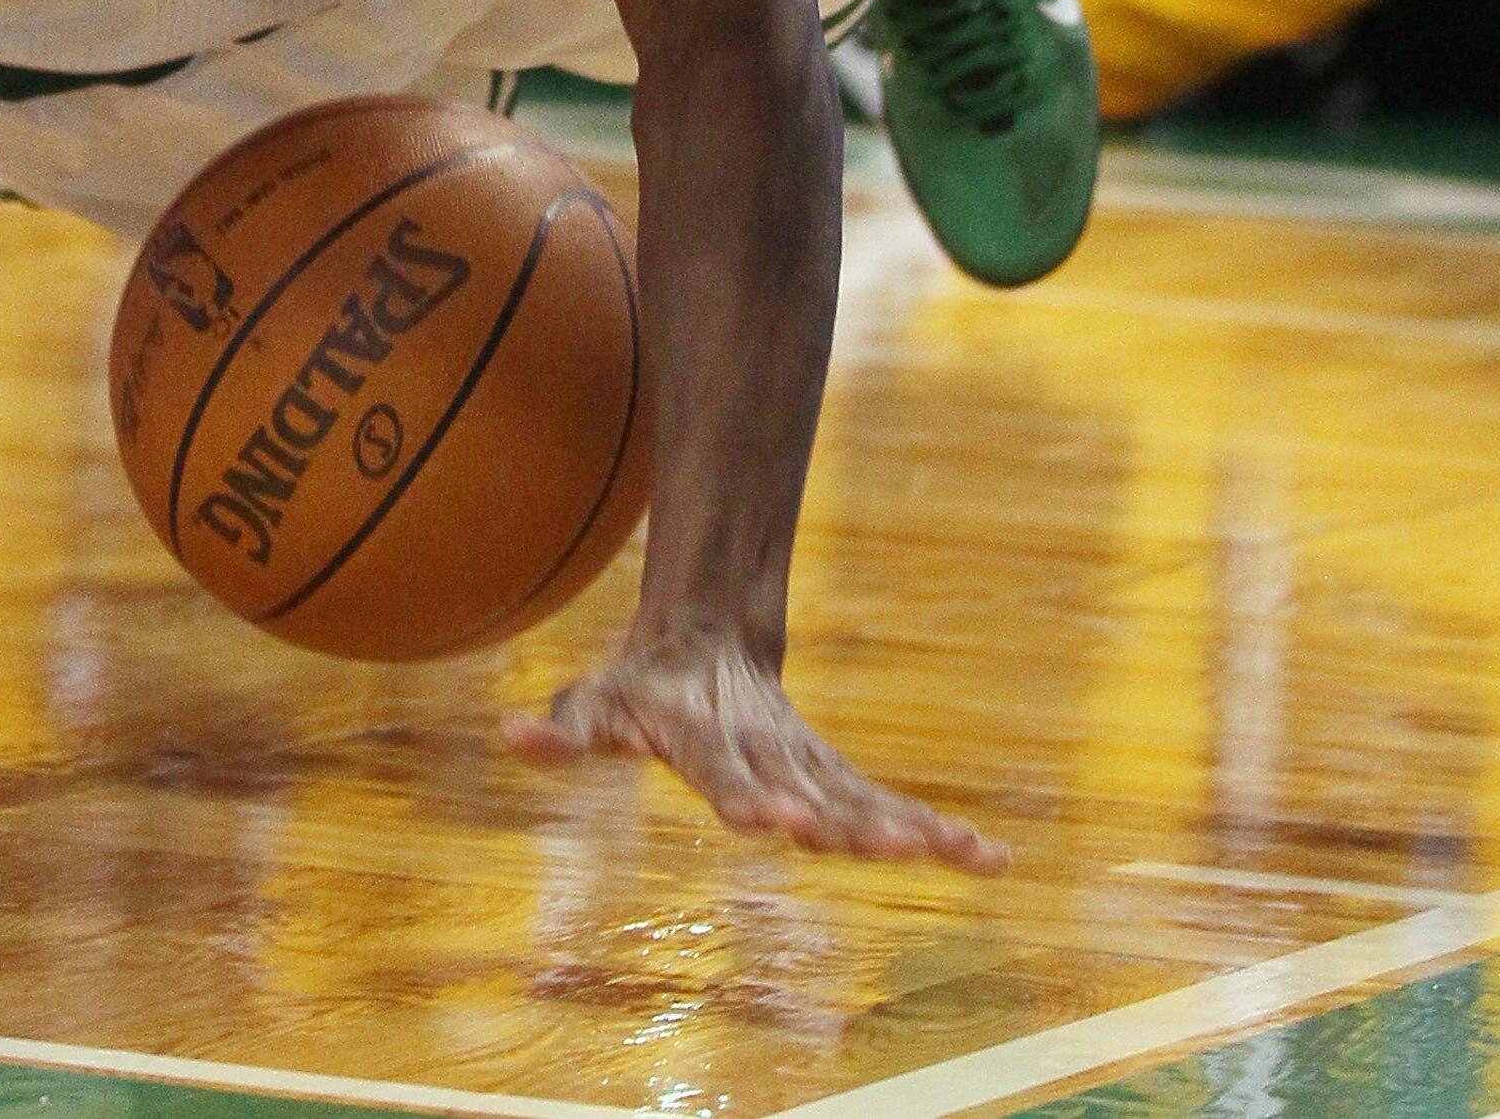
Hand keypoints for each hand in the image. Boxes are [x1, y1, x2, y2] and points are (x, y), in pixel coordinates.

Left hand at [505, 627, 1007, 872]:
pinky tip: (989, 862)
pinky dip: (936, 833)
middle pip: (806, 789)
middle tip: (871, 846)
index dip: (743, 795)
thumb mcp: (593, 703)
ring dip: (904, 826)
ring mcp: (805, 761)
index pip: (724, 771)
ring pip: (859, 797)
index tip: (765, 823)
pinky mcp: (834, 774)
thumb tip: (510, 738)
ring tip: (954, 854)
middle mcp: (765, 750)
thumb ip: (562, 729)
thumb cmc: (639, 686)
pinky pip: (888, 804)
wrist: (706, 637)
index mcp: (705, 738)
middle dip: (836, 820)